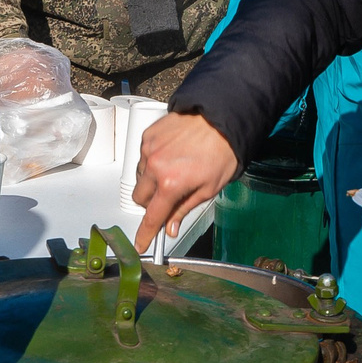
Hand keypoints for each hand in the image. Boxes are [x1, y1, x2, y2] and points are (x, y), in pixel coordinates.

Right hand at [132, 110, 239, 251]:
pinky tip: (171, 155)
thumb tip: (170, 226)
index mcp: (171, 184)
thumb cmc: (222, 151)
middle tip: (169, 196)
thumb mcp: (209, 188)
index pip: (151, 217)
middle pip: (139, 198)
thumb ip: (184, 208)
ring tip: (174, 169)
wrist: (221, 118)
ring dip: (151, 180)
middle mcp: (154, 166)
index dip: (145, 234)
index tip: (140, 244)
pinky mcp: (148, 136)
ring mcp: (148, 149)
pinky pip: (143, 157)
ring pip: (140, 177)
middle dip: (151, 202)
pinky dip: (152, 161)